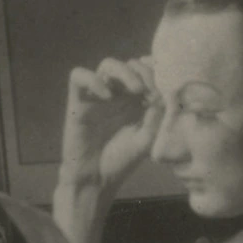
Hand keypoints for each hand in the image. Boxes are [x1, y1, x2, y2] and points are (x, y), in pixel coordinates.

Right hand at [60, 57, 162, 190]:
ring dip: (125, 71)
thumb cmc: (121, 160)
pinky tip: (107, 96)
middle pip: (131, 64)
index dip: (157, 72)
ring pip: (108, 64)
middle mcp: (118, 93)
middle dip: (145, 72)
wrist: (97, 179)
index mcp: (136, 100)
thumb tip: (162, 94)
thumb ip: (156, 115)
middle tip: (152, 92)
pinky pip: (78, 76)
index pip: (147, 70)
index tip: (165, 89)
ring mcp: (97, 95)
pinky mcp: (78, 101)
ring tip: (137, 89)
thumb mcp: (147, 138)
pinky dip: (92, 80)